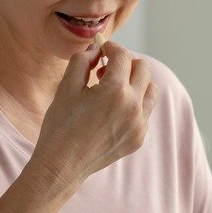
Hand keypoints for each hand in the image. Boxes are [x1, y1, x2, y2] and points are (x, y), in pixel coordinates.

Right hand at [30, 41, 159, 187]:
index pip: (122, 56)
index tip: (102, 49)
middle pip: (143, 68)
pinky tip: (112, 110)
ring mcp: (139, 124)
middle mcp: (133, 106)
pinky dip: (134, 103)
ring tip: (112, 89)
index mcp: (114, 90)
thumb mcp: (66, 87)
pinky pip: (145, 111)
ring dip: (135, 82)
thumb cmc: (60, 125)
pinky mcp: (139, 138)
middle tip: (105, 70)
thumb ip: (82, 61)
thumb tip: (96, 49)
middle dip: (125, 63)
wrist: (62, 165)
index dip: (111, 47)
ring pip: (150, 89)